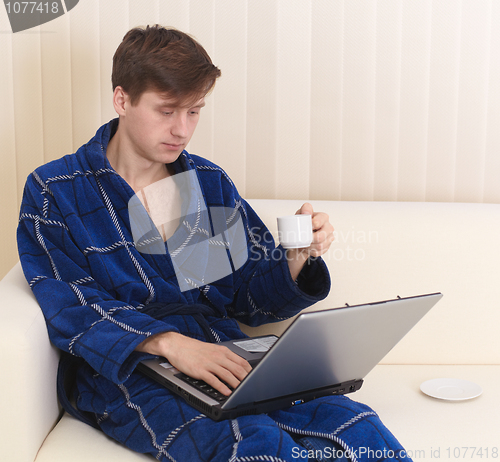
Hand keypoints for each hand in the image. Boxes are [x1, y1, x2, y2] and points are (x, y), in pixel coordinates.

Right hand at [136, 332, 251, 395]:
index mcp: (222, 351)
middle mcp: (218, 356)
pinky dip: (222, 387)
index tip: (255, 378)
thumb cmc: (194, 349)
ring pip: (227, 374)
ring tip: (243, 391)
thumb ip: (224, 358)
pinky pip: (214, 380)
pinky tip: (227, 392)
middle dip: (246, 379)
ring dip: (237, 384)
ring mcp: (209, 363)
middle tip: (252, 388)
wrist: (177, 345)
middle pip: (237, 369)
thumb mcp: (213, 350)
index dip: (250, 371)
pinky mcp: (200, 370)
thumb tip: (236, 368)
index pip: (241, 361)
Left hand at [286, 203, 334, 279]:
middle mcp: (329, 227)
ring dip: (309, 246)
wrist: (302, 235)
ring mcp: (329, 238)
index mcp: (323, 217)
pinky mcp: (327, 247)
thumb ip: (304, 209)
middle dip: (310, 239)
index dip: (314, 224)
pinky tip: (307, 248)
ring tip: (304, 243)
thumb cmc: (302, 223)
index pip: (320, 221)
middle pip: (321, 236)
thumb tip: (306, 212)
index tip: (308, 226)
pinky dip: (311, 251)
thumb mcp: (301, 213)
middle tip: (303, 238)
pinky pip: (319, 252)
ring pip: (320, 246)